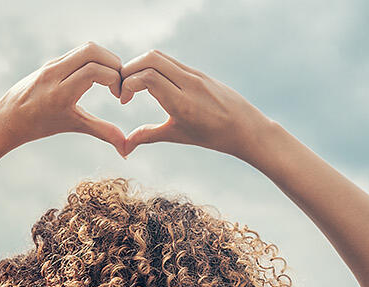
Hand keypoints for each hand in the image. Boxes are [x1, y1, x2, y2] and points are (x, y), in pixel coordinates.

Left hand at [0, 41, 127, 156]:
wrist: (7, 118)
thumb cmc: (39, 125)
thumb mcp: (72, 126)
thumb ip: (101, 132)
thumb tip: (126, 150)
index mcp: (60, 92)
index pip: (94, 71)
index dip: (114, 79)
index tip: (119, 96)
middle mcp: (55, 73)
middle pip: (92, 51)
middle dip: (113, 63)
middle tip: (119, 82)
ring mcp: (52, 64)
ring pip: (86, 48)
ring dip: (105, 59)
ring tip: (111, 79)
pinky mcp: (51, 62)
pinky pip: (77, 53)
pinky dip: (93, 59)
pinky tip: (98, 75)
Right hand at [116, 49, 273, 160]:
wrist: (246, 127)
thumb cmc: (213, 136)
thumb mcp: (178, 135)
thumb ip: (148, 136)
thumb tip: (123, 147)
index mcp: (182, 102)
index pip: (148, 77)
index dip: (128, 84)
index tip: (123, 101)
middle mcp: (189, 83)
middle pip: (151, 58)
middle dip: (129, 70)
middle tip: (123, 88)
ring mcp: (195, 74)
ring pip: (160, 56)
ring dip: (140, 65)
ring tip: (134, 85)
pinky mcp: (198, 72)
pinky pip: (171, 62)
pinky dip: (154, 67)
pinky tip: (151, 84)